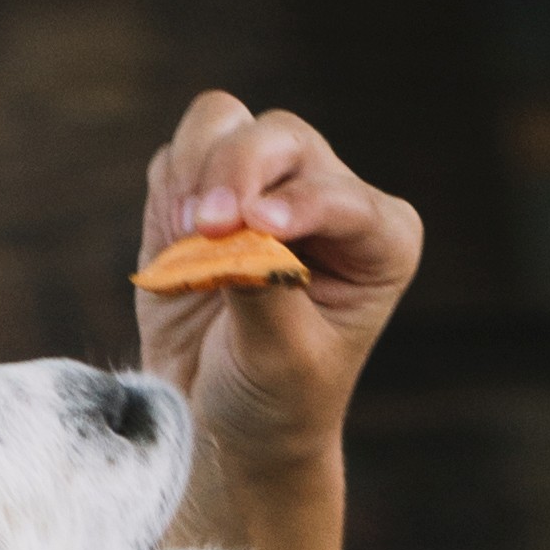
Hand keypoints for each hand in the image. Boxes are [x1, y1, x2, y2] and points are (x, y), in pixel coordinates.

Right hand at [133, 96, 419, 496]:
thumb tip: (235, 231)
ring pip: (225, 124)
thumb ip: (264, 288)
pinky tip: (174, 248)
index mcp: (379, 237)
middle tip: (205, 227)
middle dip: (238, 171)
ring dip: (196, 171)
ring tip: (186, 238)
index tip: (255, 224)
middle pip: (281, 138)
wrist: (221, 425)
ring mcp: (263, 184)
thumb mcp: (281, 361)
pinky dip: (169, 190)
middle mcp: (326, 194)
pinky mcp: (204, 189)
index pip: (340, 195)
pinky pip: (178, 156)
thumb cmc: (275, 402)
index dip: (298, 203)